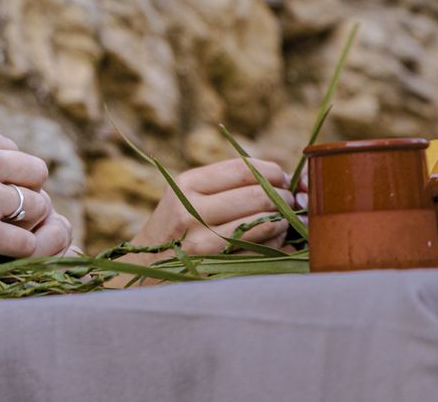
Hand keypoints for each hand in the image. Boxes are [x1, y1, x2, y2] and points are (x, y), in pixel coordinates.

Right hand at [0, 121, 70, 261]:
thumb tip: (2, 173)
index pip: (15, 152)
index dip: (8, 175)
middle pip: (37, 174)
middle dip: (28, 192)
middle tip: (7, 212)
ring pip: (38, 207)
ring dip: (26, 222)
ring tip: (0, 231)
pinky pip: (26, 242)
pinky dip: (19, 249)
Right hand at [128, 158, 294, 254]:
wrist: (146, 265)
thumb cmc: (178, 225)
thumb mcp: (190, 194)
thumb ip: (230, 182)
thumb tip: (288, 177)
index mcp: (187, 184)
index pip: (244, 169)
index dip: (273, 172)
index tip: (284, 178)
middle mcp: (191, 211)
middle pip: (257, 195)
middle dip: (285, 197)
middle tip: (291, 202)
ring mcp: (202, 242)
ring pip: (263, 223)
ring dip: (284, 222)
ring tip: (283, 222)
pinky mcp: (214, 268)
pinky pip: (262, 252)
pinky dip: (277, 245)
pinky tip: (274, 243)